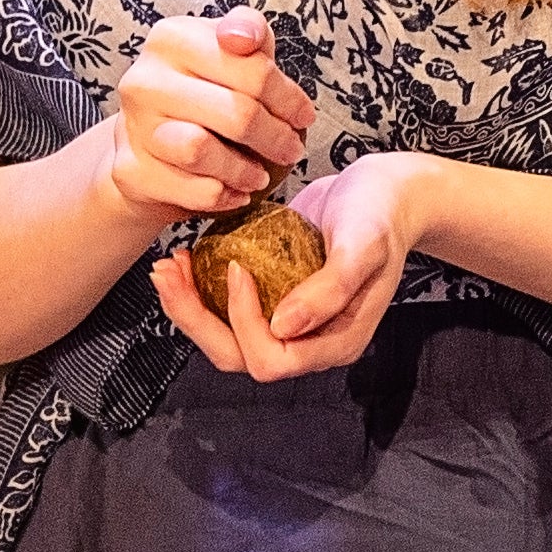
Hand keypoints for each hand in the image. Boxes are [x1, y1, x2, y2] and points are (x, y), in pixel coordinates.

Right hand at [94, 8, 314, 228]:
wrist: (145, 144)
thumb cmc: (199, 94)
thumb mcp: (226, 54)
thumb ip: (248, 33)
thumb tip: (247, 36)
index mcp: (172, 38)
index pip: (249, 64)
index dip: (287, 96)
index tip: (303, 116)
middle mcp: (145, 79)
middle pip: (234, 111)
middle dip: (275, 136)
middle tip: (291, 150)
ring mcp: (134, 126)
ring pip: (201, 150)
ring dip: (244, 170)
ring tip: (260, 175)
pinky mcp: (131, 171)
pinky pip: (190, 188)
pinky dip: (222, 195)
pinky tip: (235, 192)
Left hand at [161, 147, 439, 380]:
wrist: (384, 191)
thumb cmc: (380, 214)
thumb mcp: (364, 244)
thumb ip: (332, 288)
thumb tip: (283, 326)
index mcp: (335, 342)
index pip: (272, 359)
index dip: (244, 323)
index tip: (238, 269)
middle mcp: (308, 341)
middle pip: (237, 356)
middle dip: (195, 319)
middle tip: (168, 274)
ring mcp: (288, 322)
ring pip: (225, 336)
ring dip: (189, 306)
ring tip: (168, 266)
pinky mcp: (272, 297)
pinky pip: (227, 309)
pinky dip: (199, 288)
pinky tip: (188, 257)